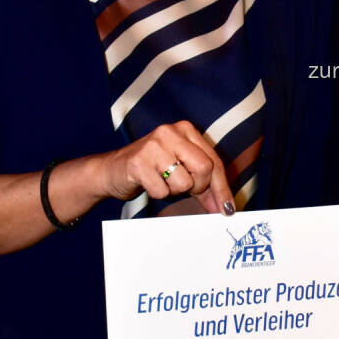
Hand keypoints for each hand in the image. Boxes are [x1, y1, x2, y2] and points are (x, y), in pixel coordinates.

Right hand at [102, 121, 233, 213]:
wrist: (110, 170)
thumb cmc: (152, 169)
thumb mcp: (181, 169)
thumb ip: (204, 184)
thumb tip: (224, 206)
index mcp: (186, 130)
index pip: (214, 160)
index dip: (222, 187)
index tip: (228, 208)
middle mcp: (170, 132)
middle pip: (204, 169)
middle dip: (199, 187)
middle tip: (187, 191)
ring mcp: (153, 146)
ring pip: (183, 182)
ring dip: (174, 191)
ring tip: (162, 181)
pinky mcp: (137, 162)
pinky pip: (161, 191)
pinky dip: (158, 194)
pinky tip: (149, 183)